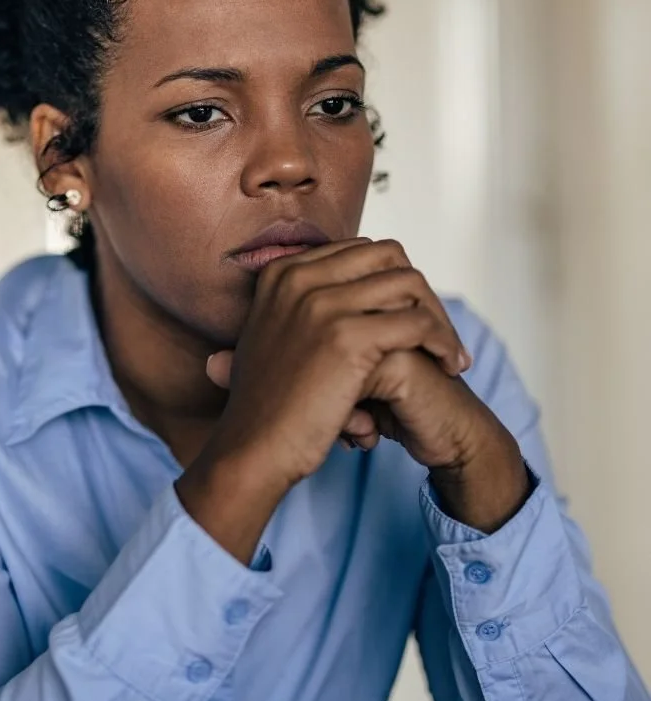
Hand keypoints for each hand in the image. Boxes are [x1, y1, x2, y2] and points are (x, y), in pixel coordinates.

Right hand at [199, 238, 473, 489]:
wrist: (252, 449)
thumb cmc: (266, 405)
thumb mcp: (271, 336)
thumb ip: (302, 306)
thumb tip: (349, 291)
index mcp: (282, 272)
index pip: (359, 251)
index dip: (391, 281)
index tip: (409, 314)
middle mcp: (299, 277)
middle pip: (388, 256)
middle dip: (419, 292)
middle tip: (435, 332)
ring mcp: (323, 304)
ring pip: (410, 284)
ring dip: (437, 317)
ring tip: (447, 354)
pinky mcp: (347, 337)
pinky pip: (419, 323)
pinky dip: (443, 342)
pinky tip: (448, 366)